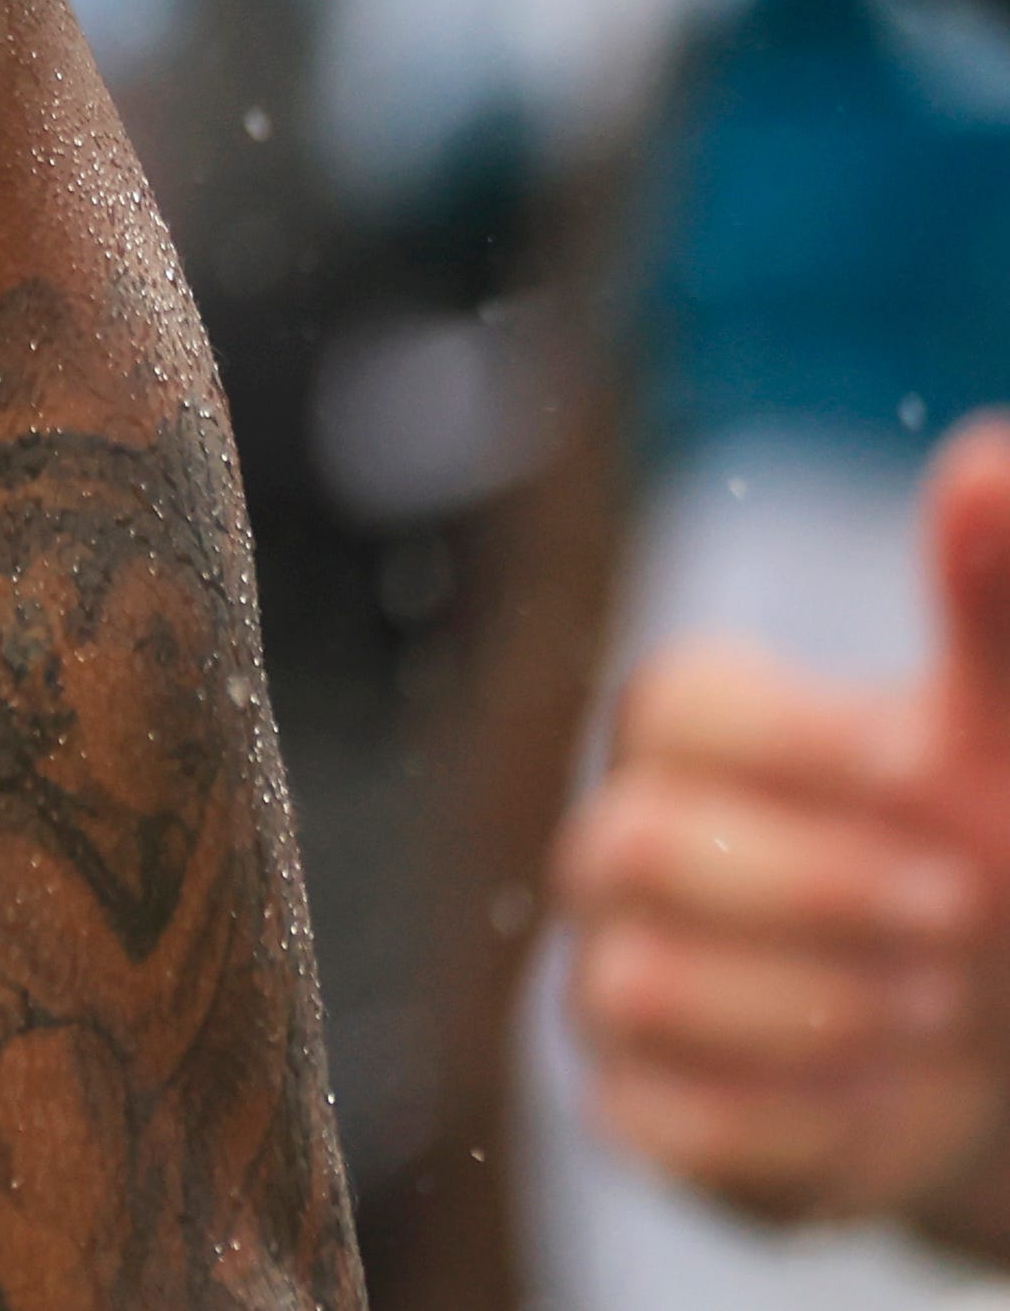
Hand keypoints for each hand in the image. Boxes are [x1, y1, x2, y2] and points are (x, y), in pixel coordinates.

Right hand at [559, 416, 1009, 1242]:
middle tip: (971, 913)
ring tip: (948, 1014)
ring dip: (824, 1011)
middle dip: (825, 890)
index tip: (937, 770)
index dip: (807, 744)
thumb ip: (992, 601)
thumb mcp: (1004, 730)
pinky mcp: (637, 1112)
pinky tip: (891, 1104)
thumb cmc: (1000, 853)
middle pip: (633, 846)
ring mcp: (614, 981)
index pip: (675, 705)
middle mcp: (624, 844)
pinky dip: (799, 1127)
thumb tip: (990, 458)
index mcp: (698, 734)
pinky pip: (662, 1125)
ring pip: (632, 987)